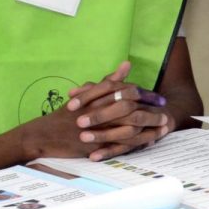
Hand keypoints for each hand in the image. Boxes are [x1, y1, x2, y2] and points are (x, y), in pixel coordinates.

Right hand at [26, 61, 172, 160]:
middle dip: (151, 111)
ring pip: (129, 127)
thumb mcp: (88, 95)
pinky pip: (121, 144)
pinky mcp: (95, 143)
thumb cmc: (66, 114)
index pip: (128, 92)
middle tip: (165, 113)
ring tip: (163, 129)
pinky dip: (136, 143)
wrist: (43, 134)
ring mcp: (97, 128)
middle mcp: (98, 110)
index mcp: (98, 97)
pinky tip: (149, 143)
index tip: (159, 99)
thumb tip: (127, 64)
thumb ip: (109, 80)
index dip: (146, 96)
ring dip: (149, 128)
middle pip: (132, 108)